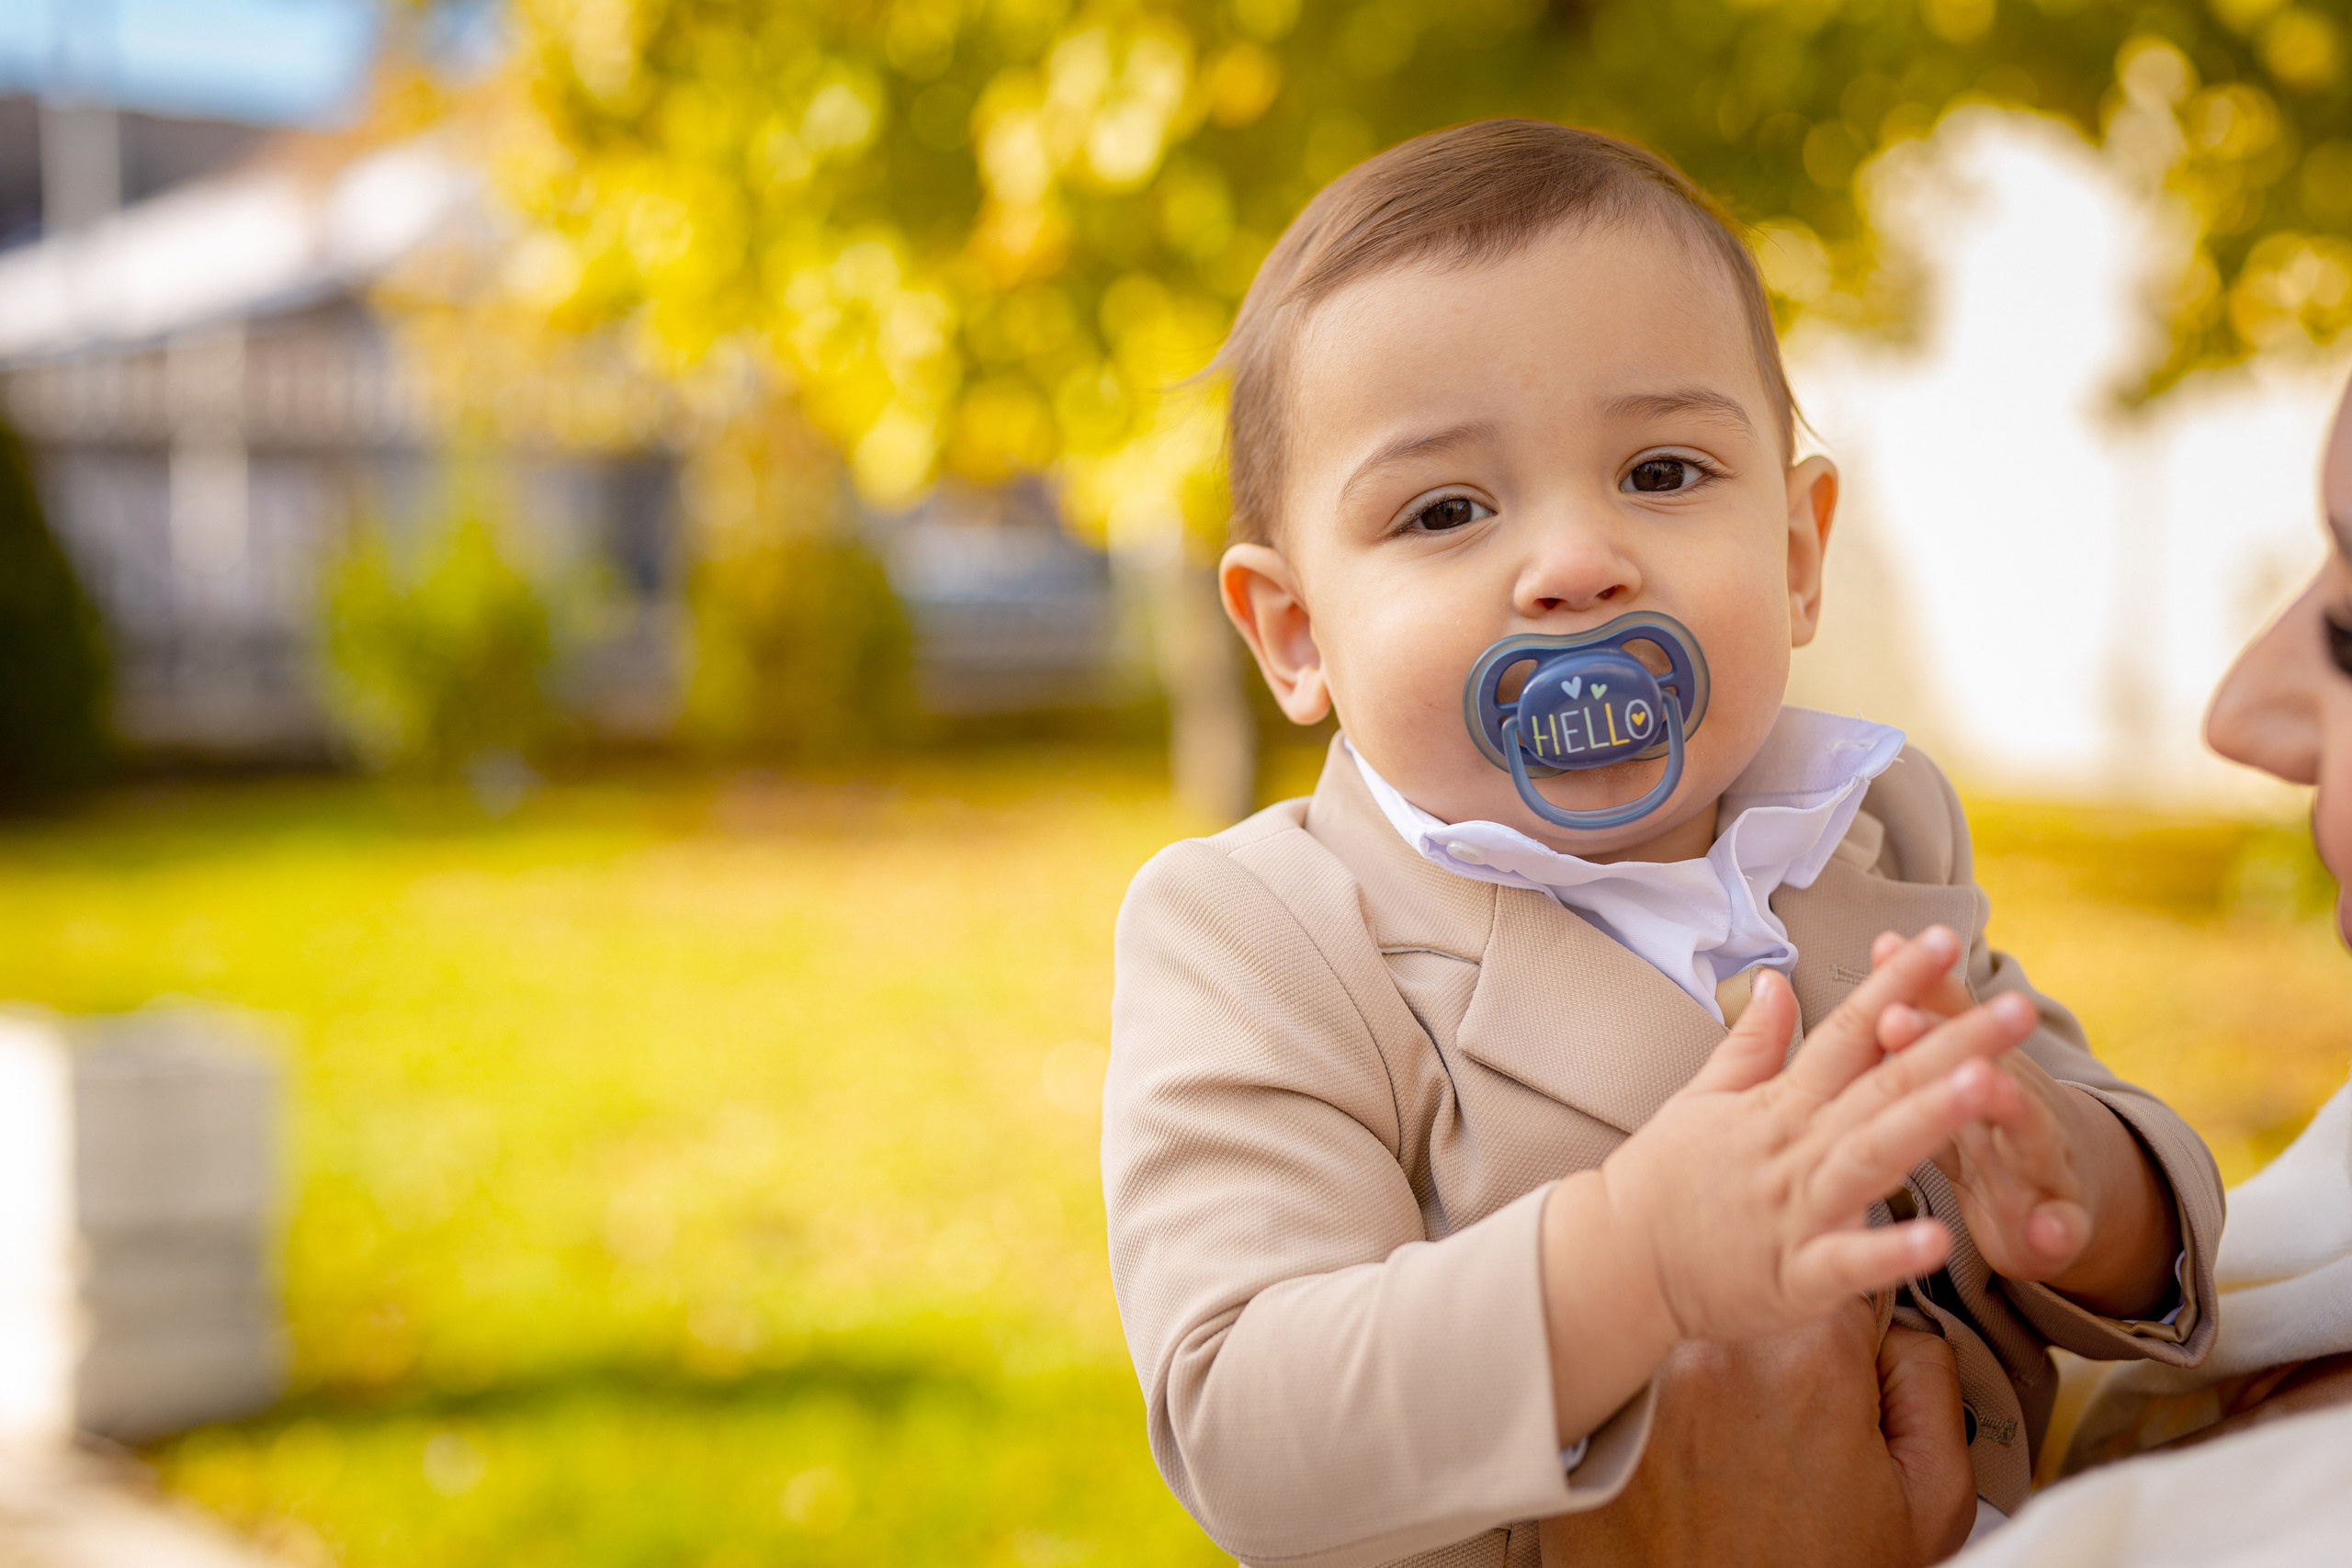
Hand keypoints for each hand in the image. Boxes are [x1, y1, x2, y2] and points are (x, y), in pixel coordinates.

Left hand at [1538, 1300, 1975, 1567]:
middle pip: (1757, 1300)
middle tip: (1794, 1420)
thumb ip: (1931, 1382)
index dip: (1847, 1313)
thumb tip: (1906, 1323)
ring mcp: (1645, 1383)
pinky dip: (1663, 1405)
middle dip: (1782, 1343)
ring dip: (1720, 1370)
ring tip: (1741, 1449)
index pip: (1832, 1270)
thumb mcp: (1930, 1502)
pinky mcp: (1598, 1419)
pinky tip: (1690, 1462)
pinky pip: (1638, 1379)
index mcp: (1810, 1357)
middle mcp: (1716, 1351)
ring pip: (1695, 1334)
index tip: (1846, 1352)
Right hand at [1602, 926, 2033, 1341]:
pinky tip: (1939, 1239)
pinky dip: (1889, 1252)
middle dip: (1952, 1045)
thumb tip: (1772, 979)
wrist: (1613, 1264)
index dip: (1897, 986)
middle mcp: (1795, 1150)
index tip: (1946, 940)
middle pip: (1883, 1087)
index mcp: (1779, 1107)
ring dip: (1926, 1122)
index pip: (1847, 1033)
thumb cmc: (1660, 1182)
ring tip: (1984, 1087)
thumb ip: (1750, 1043)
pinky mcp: (1794, 1277)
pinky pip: (1848, 1264)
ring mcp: (1796, 1212)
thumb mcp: (1701, 1098)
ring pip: (1871, 1157)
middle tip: (2016, 1009)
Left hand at [1868, 934, 2182, 1316]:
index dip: (1915, 988)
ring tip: (1991, 1083)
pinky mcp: (2060, 1225)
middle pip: (1990, 1060)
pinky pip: (2064, 1228)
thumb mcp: (1952, 1068)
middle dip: (1962, 1033)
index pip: (1945, 1020)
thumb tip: (1884, 939)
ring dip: (2014, 1109)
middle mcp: (2017, 1104)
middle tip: (1907, 1011)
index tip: (1882, 951)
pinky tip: (2049, 1232)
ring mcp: (2043, 1163)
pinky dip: (2058, 1230)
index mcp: (1980, 1068)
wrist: (2064, 1200)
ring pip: (2032, 1133)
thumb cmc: (1989, 1122)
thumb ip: (1924, 1012)